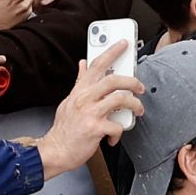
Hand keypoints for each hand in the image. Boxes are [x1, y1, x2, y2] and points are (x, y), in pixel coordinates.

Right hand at [36, 40, 143, 178]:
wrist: (55, 150)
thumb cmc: (64, 129)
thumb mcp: (69, 101)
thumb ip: (80, 82)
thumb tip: (83, 65)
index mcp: (80, 90)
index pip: (97, 64)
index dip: (112, 51)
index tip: (124, 43)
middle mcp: (85, 98)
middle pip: (114, 79)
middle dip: (132, 81)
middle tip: (140, 87)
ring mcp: (90, 112)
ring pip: (120, 99)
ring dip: (134, 105)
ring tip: (137, 110)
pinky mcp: (95, 128)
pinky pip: (117, 125)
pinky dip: (120, 131)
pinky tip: (114, 136)